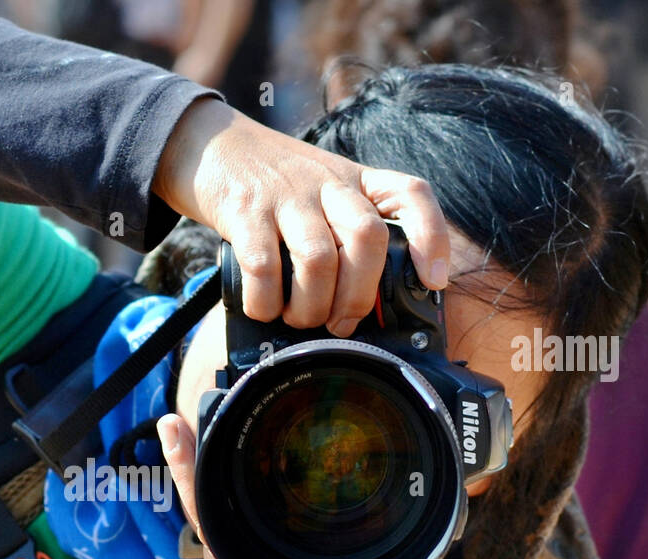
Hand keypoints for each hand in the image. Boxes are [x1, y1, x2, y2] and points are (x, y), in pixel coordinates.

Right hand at [152, 97, 449, 335]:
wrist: (213, 145)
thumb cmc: (275, 185)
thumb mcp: (323, 192)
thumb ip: (345, 233)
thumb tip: (362, 308)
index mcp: (356, 180)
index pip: (411, 194)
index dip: (432, 238)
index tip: (433, 280)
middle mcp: (328, 182)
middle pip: (367, 238)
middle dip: (358, 296)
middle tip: (341, 323)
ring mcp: (286, 195)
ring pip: (318, 260)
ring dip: (311, 307)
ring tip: (299, 319)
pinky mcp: (245, 211)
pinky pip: (264, 267)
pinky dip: (266, 302)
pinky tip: (264, 308)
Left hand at [158, 414, 394, 558]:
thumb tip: (352, 511)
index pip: (257, 533)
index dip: (217, 485)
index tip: (193, 440)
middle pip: (215, 525)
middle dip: (192, 472)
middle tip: (174, 423)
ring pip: (210, 537)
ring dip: (202, 490)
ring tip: (185, 434)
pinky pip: (215, 554)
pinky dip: (216, 519)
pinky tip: (216, 488)